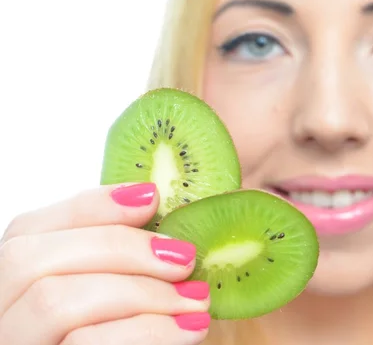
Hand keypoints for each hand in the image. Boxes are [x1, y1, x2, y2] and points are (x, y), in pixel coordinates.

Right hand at [0, 183, 210, 344]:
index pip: (29, 229)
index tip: (153, 198)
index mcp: (10, 285)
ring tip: (196, 301)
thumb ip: (113, 257)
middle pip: (34, 261)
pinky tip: (189, 330)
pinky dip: (145, 334)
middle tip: (184, 259)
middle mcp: (0, 315)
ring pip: (56, 303)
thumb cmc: (117, 337)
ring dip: (141, 294)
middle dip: (122, 249)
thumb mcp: (109, 293)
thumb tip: (151, 201)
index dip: (92, 207)